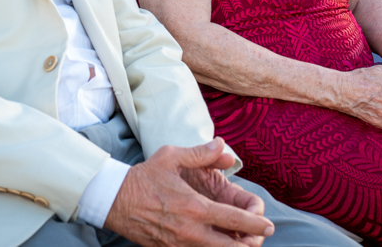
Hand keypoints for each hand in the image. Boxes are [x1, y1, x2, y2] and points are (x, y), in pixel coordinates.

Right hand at [104, 139, 273, 246]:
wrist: (112, 200)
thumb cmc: (143, 177)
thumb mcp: (172, 157)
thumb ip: (202, 153)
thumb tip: (224, 146)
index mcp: (195, 207)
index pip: (234, 220)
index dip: (255, 225)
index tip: (269, 227)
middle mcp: (190, 231)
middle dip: (248, 245)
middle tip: (258, 240)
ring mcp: (178, 244)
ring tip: (240, 243)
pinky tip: (215, 243)